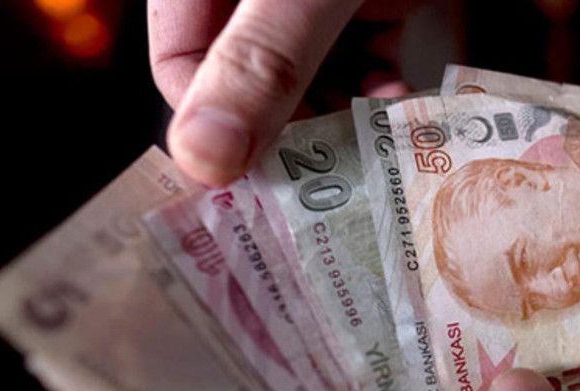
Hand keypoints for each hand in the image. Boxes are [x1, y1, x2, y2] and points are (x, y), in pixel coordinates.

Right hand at [148, 0, 414, 185]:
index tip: (258, 179)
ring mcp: (309, 1)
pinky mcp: (363, 1)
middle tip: (323, 185)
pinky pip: (361, 55)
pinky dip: (379, 85)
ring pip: (311, 79)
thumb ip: (260, 59)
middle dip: (290, 133)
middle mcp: (250, 1)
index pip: (180, 67)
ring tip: (371, 155)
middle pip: (250, 83)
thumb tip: (204, 159)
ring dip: (343, 119)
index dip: (215, 127)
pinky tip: (399, 104)